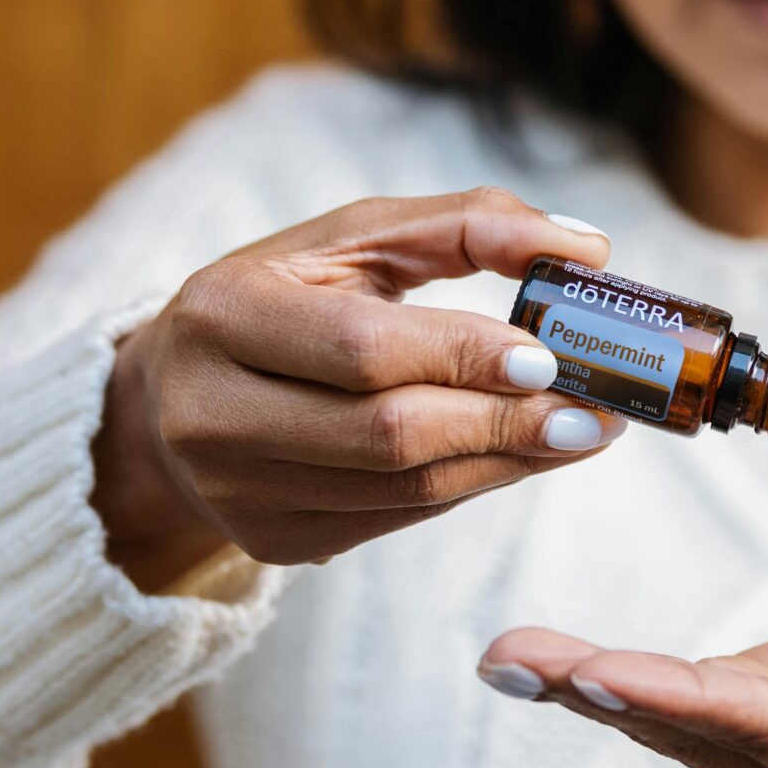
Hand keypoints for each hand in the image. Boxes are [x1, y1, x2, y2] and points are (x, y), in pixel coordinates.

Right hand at [93, 187, 625, 587]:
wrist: (171, 398)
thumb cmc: (284, 298)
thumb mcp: (352, 240)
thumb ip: (465, 225)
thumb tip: (585, 246)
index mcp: (222, 315)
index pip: (363, 349)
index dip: (464, 355)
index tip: (552, 355)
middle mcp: (211, 413)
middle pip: (389, 433)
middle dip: (505, 422)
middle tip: (595, 409)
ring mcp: (237, 492)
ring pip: (404, 488)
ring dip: (507, 462)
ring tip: (580, 431)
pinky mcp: (272, 542)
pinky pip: (398, 517)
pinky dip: (471, 484)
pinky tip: (520, 455)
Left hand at [477, 558, 767, 767]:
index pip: (756, 725)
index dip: (677, 700)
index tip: (601, 674)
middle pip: (690, 729)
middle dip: (597, 693)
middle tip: (510, 660)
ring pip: (671, 721)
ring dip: (584, 690)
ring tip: (506, 656)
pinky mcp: (764, 726)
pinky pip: (678, 705)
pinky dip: (610, 685)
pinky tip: (544, 667)